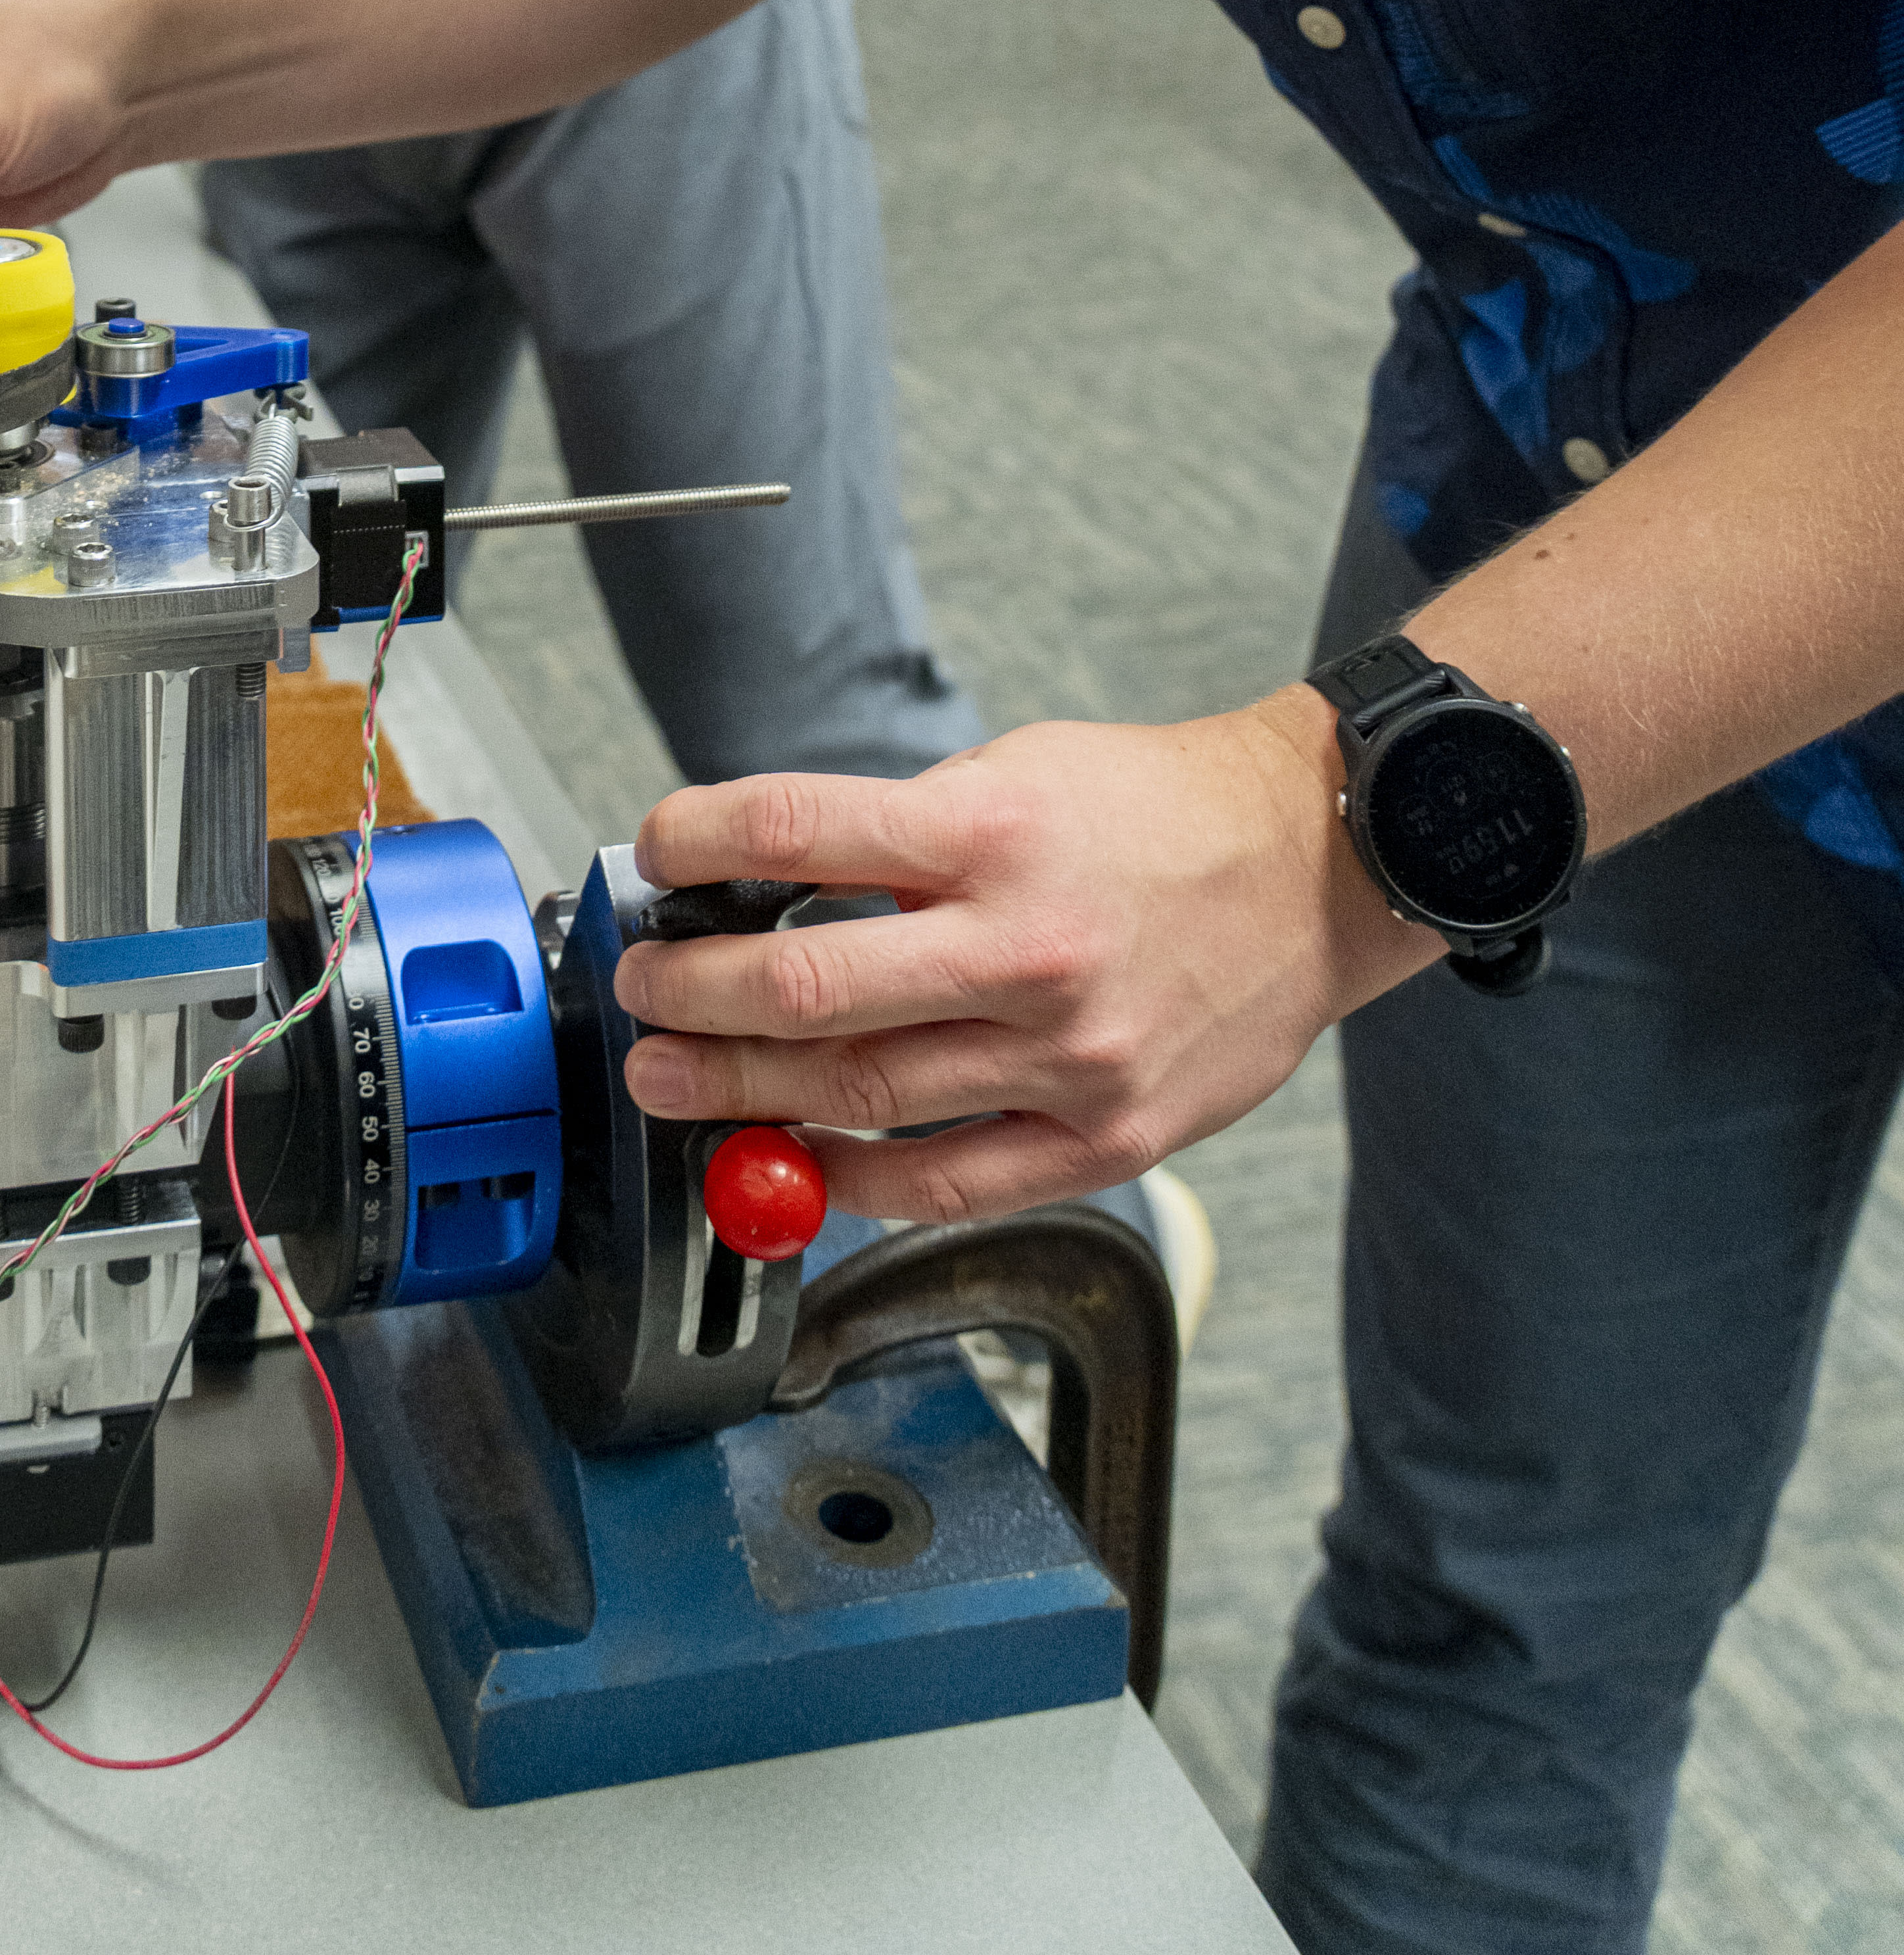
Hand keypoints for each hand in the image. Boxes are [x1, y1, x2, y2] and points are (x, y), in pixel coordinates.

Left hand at [612, 700, 1431, 1223]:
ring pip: (863, 1093)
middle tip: (639, 999)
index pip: (797, 830)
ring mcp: (1067, 1055)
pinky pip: (950, 1180)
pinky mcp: (1106, 1136)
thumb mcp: (1019, 773)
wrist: (1314, 869)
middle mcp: (1025, 947)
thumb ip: (905, 837)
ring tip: (675, 1083)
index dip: (698, 841)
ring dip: (745, 1095)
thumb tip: (771, 883)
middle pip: (809, 985)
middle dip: (694, 997)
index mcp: (993, 833)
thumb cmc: (1157, 814)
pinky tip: (799, 1158)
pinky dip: (855, 1178)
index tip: (652, 853)